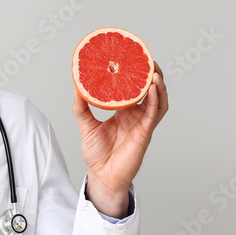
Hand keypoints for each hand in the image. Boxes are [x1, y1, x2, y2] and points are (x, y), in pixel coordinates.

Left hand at [71, 65, 168, 216]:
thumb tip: (76, 86)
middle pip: (150, 91)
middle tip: (148, 59)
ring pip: (158, 100)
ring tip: (154, 70)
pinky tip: (153, 87)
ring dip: (159, 85)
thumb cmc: (96, 154)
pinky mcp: (145, 133)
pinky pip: (153, 113)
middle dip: (152, 75)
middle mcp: (136, 116)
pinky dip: (155, 98)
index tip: (133, 58)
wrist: (101, 176)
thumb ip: (81, 106)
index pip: (134, 89)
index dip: (136, 75)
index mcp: (124, 112)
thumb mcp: (85, 124)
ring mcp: (142, 124)